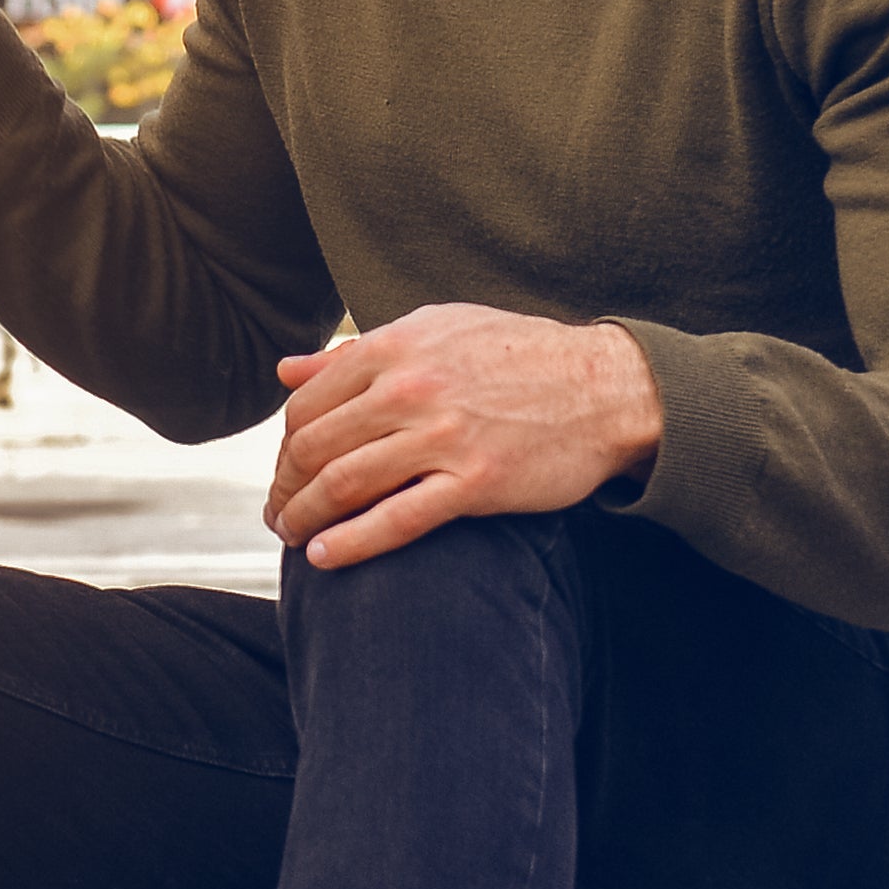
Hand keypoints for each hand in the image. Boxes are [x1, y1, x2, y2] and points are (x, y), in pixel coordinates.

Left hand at [263, 307, 665, 570]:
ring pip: (342, 485)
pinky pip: (394, 520)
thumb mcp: (438, 330)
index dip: (285, 448)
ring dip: (302, 517)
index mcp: (396, 348)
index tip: (286, 473)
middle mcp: (412, 388)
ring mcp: (444, 436)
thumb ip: (358, 352)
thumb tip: (287, 371)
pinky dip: (349, 544)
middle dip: (284, 488)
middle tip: (280, 512)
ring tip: (293, 536)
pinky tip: (323, 557)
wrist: (608, 387)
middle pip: (313, 448)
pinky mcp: (477, 482)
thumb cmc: (519, 357)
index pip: (306, 407)